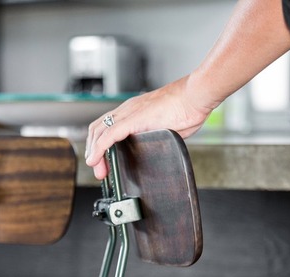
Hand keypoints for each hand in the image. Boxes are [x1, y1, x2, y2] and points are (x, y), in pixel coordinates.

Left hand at [85, 76, 213, 179]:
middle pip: (98, 129)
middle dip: (93, 151)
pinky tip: (96, 160)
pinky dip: (98, 149)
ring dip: (94, 153)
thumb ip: (157, 136)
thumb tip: (157, 148)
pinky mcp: (132, 119)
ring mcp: (128, 113)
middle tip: (99, 169)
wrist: (196, 95)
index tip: (103, 162)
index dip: (100, 145)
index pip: (107, 127)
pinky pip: (108, 135)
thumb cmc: (188, 107)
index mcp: (134, 111)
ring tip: (98, 169)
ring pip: (99, 131)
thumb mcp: (167, 127)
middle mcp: (127, 110)